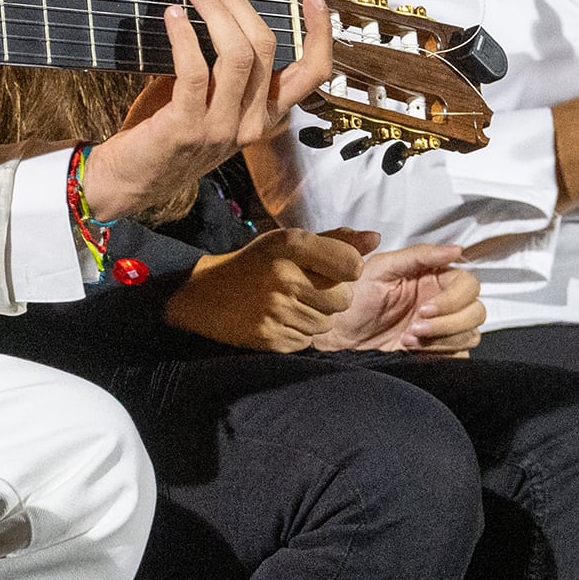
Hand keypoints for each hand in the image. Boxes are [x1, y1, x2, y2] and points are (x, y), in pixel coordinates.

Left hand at [82, 0, 336, 222]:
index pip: (311, 75)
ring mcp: (220, 129)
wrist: (130, 180)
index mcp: (263, 116)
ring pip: (237, 54)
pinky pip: (194, 69)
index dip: (320, 33)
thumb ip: (225, 69)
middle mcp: (250, 124)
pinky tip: (173, 17)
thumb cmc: (168, 131)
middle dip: (239, 5)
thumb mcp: (211, 101)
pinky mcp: (186, 128)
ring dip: (215, 13)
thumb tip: (221, 9)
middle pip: (266, 48)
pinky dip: (183, 35)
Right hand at [164, 230, 373, 353]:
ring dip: (316, 316)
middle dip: (333, 296)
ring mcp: (276, 310)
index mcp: (291, 246)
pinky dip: (299, 333)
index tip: (335, 269)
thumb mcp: (289, 242)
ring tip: (291, 304)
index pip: (352, 265)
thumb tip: (375, 238)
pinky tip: (280, 320)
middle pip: (343, 299)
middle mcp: (285, 277)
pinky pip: (307, 341)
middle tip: (308, 289)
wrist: (203, 294)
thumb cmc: (255, 264)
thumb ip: (335, 241)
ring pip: (326, 323)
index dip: (349, 269)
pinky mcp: (270, 337)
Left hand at [313, 235, 483, 354]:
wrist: (334, 337)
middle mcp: (441, 303)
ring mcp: (441, 330)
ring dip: (442, 339)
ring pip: (471, 334)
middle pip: (476, 310)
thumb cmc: (350, 301)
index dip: (454, 298)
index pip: (469, 284)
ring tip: (408, 338)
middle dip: (448, 321)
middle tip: (416, 325)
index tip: (425, 308)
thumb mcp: (380, 269)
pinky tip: (415, 351)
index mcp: (432, 279)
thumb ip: (419, 255)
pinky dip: (442, 354)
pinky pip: (460, 356)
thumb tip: (455, 250)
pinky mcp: (436, 353)